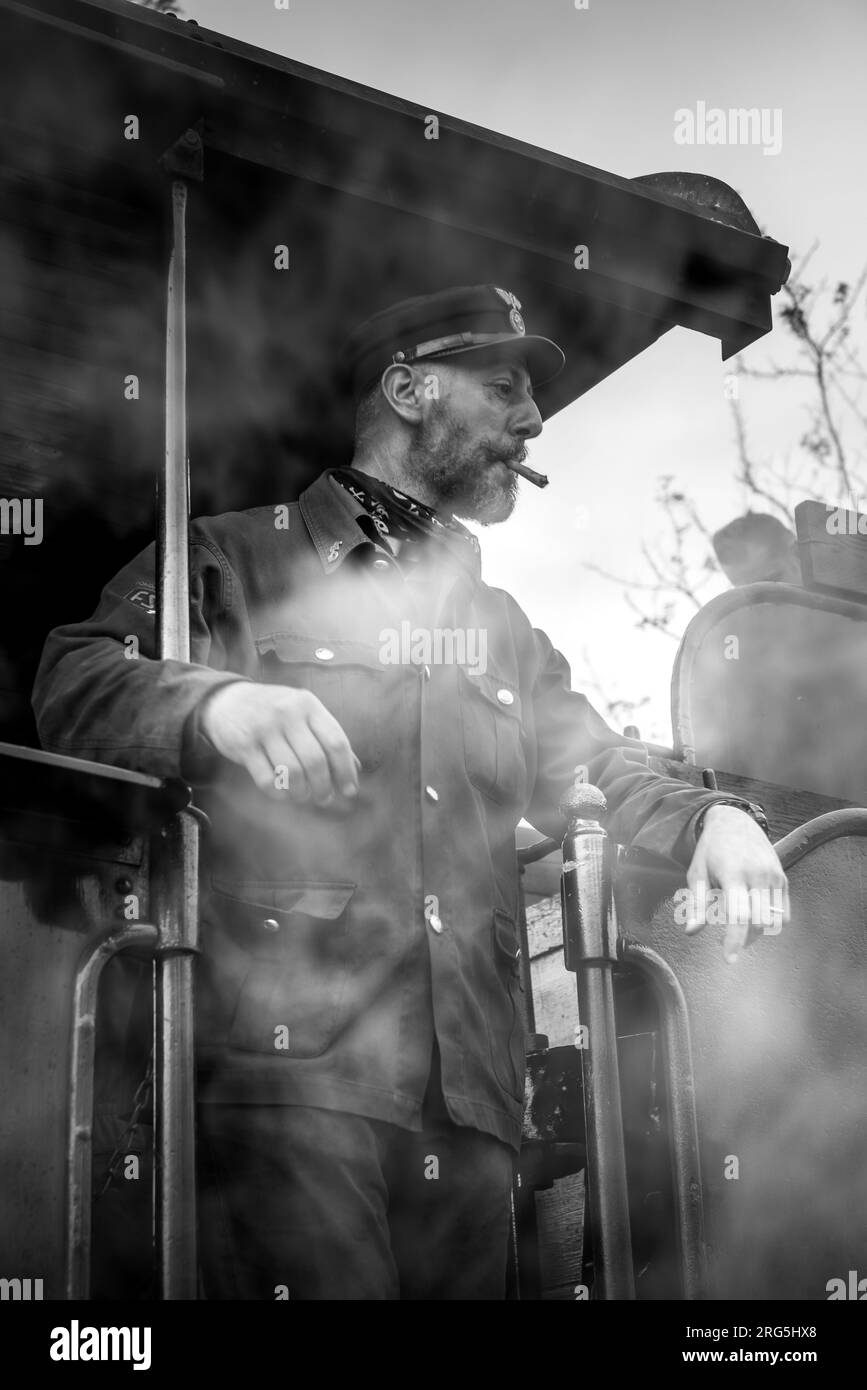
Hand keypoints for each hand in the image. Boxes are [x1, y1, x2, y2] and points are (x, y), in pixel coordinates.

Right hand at [200, 682, 360, 807]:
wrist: (226, 700)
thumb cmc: (274, 711)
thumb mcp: (303, 713)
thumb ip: (327, 737)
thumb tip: (355, 769)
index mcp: (309, 705)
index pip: (336, 742)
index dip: (346, 771)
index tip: (349, 791)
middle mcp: (288, 713)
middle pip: (315, 761)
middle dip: (323, 787)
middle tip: (324, 798)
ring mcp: (264, 728)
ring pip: (292, 772)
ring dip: (301, 792)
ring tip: (302, 795)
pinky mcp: (243, 745)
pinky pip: (267, 779)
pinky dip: (279, 793)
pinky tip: (282, 792)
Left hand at [685, 804, 788, 963]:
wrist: (735, 822)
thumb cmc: (710, 851)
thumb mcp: (697, 874)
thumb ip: (696, 904)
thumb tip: (690, 932)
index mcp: (733, 874)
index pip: (738, 915)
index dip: (734, 940)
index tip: (729, 960)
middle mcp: (758, 875)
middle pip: (758, 922)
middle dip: (745, 939)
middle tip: (730, 941)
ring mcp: (774, 876)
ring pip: (774, 921)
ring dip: (758, 933)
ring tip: (741, 927)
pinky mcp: (783, 878)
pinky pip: (784, 913)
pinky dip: (771, 923)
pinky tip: (754, 917)